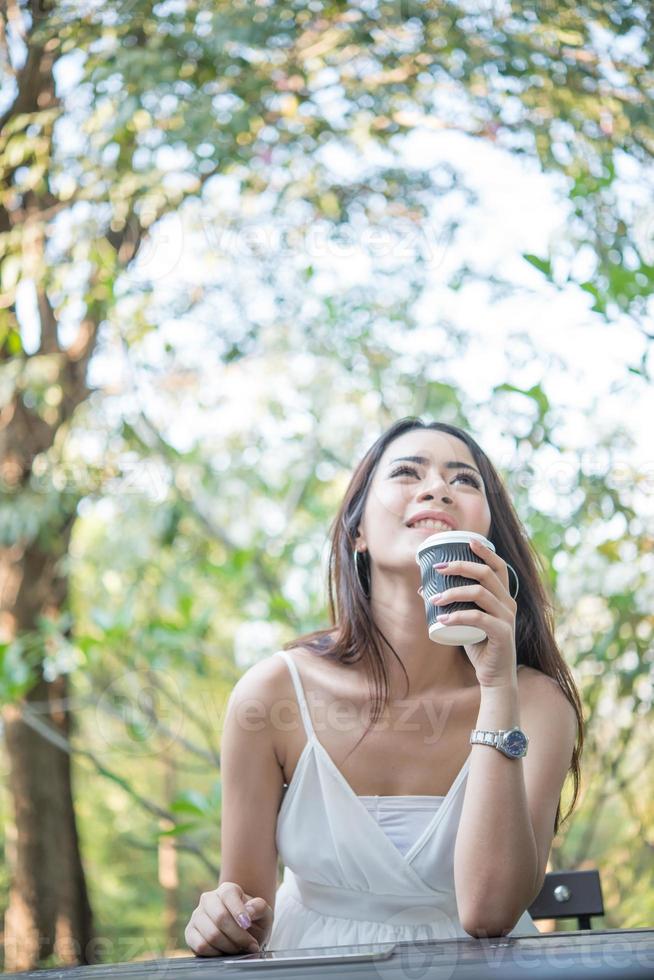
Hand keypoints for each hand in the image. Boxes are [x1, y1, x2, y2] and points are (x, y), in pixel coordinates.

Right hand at [184, 881, 272, 956]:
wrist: (242, 935)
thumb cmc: (253, 923)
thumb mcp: (264, 914)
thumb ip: (260, 907)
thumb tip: (248, 911)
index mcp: (226, 890)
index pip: (228, 895)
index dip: (238, 911)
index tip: (248, 925)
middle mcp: (208, 899)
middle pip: (220, 917)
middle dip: (238, 935)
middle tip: (250, 944)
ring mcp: (197, 916)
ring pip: (211, 934)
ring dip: (229, 946)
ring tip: (239, 949)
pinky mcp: (190, 933)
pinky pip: (200, 946)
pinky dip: (216, 953)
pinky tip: (225, 952)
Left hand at [430, 537, 517, 687]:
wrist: (494, 676)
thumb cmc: (479, 646)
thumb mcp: (464, 621)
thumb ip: (451, 604)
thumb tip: (423, 589)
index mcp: (503, 597)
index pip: (499, 566)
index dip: (485, 551)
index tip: (467, 540)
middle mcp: (508, 603)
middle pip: (487, 574)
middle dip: (461, 566)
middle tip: (438, 568)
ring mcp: (507, 618)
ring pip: (481, 594)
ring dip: (454, 592)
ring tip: (433, 598)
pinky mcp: (503, 634)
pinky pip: (479, 619)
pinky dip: (458, 616)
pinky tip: (442, 619)